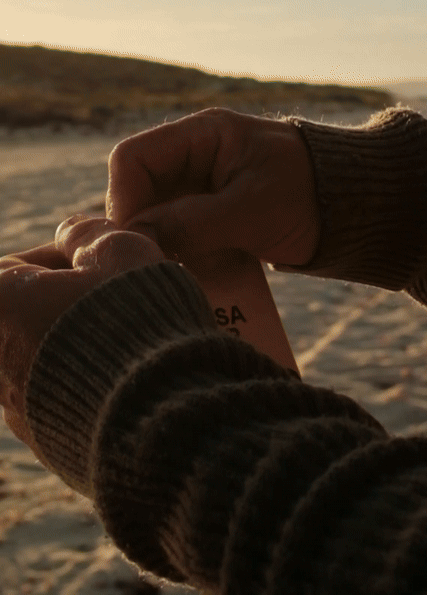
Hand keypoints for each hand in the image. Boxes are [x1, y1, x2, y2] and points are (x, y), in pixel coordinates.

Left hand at [0, 216, 164, 448]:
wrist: (163, 414)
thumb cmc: (139, 321)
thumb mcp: (120, 250)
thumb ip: (86, 233)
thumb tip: (72, 232)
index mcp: (0, 304)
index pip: (16, 265)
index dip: (66, 256)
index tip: (106, 261)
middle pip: (30, 313)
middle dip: (72, 302)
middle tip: (123, 297)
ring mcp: (16, 408)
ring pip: (46, 355)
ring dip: (81, 341)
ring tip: (135, 338)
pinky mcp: (44, 442)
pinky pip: (63, 397)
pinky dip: (91, 380)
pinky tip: (134, 376)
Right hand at [105, 108, 320, 266]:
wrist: (361, 210)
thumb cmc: (313, 196)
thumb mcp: (252, 209)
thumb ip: (192, 224)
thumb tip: (135, 244)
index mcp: (205, 135)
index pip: (133, 159)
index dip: (124, 200)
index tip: (135, 242)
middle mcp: (199, 158)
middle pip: (142, 192)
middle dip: (145, 230)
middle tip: (154, 267)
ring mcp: (210, 189)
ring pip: (162, 220)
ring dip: (166, 249)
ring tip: (177, 276)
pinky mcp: (221, 217)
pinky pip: (187, 237)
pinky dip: (187, 258)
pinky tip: (197, 278)